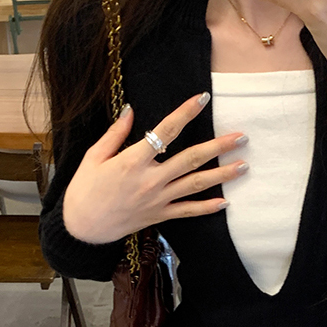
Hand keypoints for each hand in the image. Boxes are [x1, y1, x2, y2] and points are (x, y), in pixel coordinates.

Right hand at [62, 94, 247, 243]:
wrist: (82, 228)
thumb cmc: (84, 190)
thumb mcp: (93, 157)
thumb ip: (115, 134)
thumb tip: (130, 110)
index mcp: (133, 161)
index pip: (165, 131)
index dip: (185, 113)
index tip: (202, 98)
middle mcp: (150, 180)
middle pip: (191, 159)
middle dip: (218, 147)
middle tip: (241, 137)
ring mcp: (157, 200)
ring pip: (196, 185)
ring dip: (222, 175)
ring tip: (243, 165)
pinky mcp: (159, 216)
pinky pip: (188, 211)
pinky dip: (207, 208)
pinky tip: (226, 202)